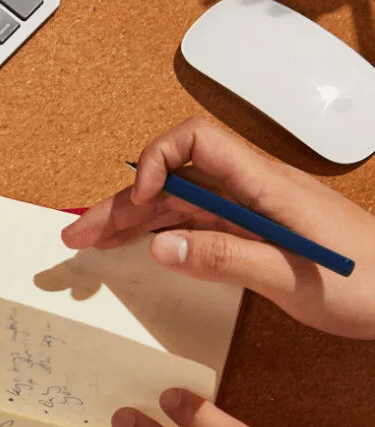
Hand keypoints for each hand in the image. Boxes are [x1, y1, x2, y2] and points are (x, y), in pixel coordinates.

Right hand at [60, 117, 374, 338]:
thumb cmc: (372, 285)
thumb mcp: (295, 278)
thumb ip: (227, 258)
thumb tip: (160, 246)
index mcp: (265, 185)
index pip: (197, 141)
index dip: (157, 160)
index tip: (140, 200)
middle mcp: (252, 190)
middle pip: (174, 179)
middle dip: (123, 201)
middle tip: (81, 232)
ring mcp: (252, 211)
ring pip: (178, 205)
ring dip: (133, 221)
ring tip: (92, 241)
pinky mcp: (255, 232)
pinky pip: (196, 226)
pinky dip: (161, 235)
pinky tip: (138, 248)